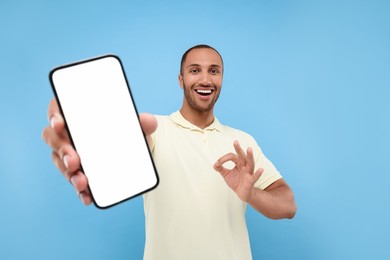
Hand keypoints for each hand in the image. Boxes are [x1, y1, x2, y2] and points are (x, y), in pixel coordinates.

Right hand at [42, 98, 156, 204]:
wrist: (135, 155)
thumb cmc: (127, 134)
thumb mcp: (137, 128)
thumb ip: (144, 122)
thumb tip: (148, 121)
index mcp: (79, 116)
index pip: (59, 109)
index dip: (55, 115)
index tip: (60, 123)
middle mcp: (70, 134)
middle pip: (54, 138)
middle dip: (62, 150)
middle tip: (74, 161)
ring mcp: (70, 154)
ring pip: (60, 162)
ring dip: (69, 173)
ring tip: (82, 182)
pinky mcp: (77, 172)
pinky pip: (73, 180)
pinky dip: (80, 190)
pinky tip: (88, 196)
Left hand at [213, 141, 263, 201]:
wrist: (241, 194)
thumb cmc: (235, 182)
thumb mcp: (226, 174)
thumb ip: (220, 168)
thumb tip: (214, 164)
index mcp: (238, 163)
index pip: (232, 156)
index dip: (223, 159)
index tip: (217, 164)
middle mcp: (244, 166)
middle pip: (242, 156)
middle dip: (239, 149)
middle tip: (235, 142)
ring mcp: (248, 173)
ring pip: (250, 163)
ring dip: (250, 156)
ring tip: (249, 149)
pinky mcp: (251, 181)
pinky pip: (255, 176)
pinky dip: (258, 173)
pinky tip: (261, 169)